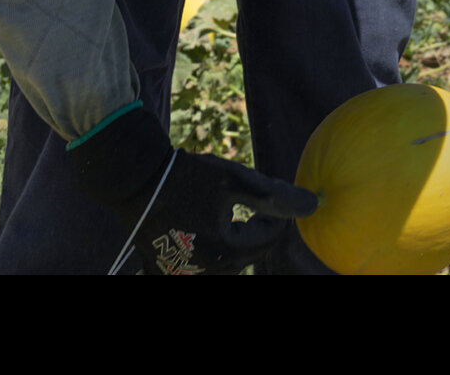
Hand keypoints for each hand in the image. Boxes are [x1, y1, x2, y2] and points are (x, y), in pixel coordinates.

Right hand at [73, 105, 317, 274]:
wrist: (135, 179)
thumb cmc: (187, 176)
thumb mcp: (236, 180)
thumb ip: (275, 196)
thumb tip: (314, 205)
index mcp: (225, 250)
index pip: (269, 239)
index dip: (274, 217)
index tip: (267, 199)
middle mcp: (205, 270)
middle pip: (250, 256)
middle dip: (257, 234)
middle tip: (254, 210)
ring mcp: (183, 274)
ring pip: (228, 265)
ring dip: (236, 245)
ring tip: (231, 220)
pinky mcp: (166, 271)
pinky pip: (203, 269)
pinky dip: (212, 253)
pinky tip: (207, 233)